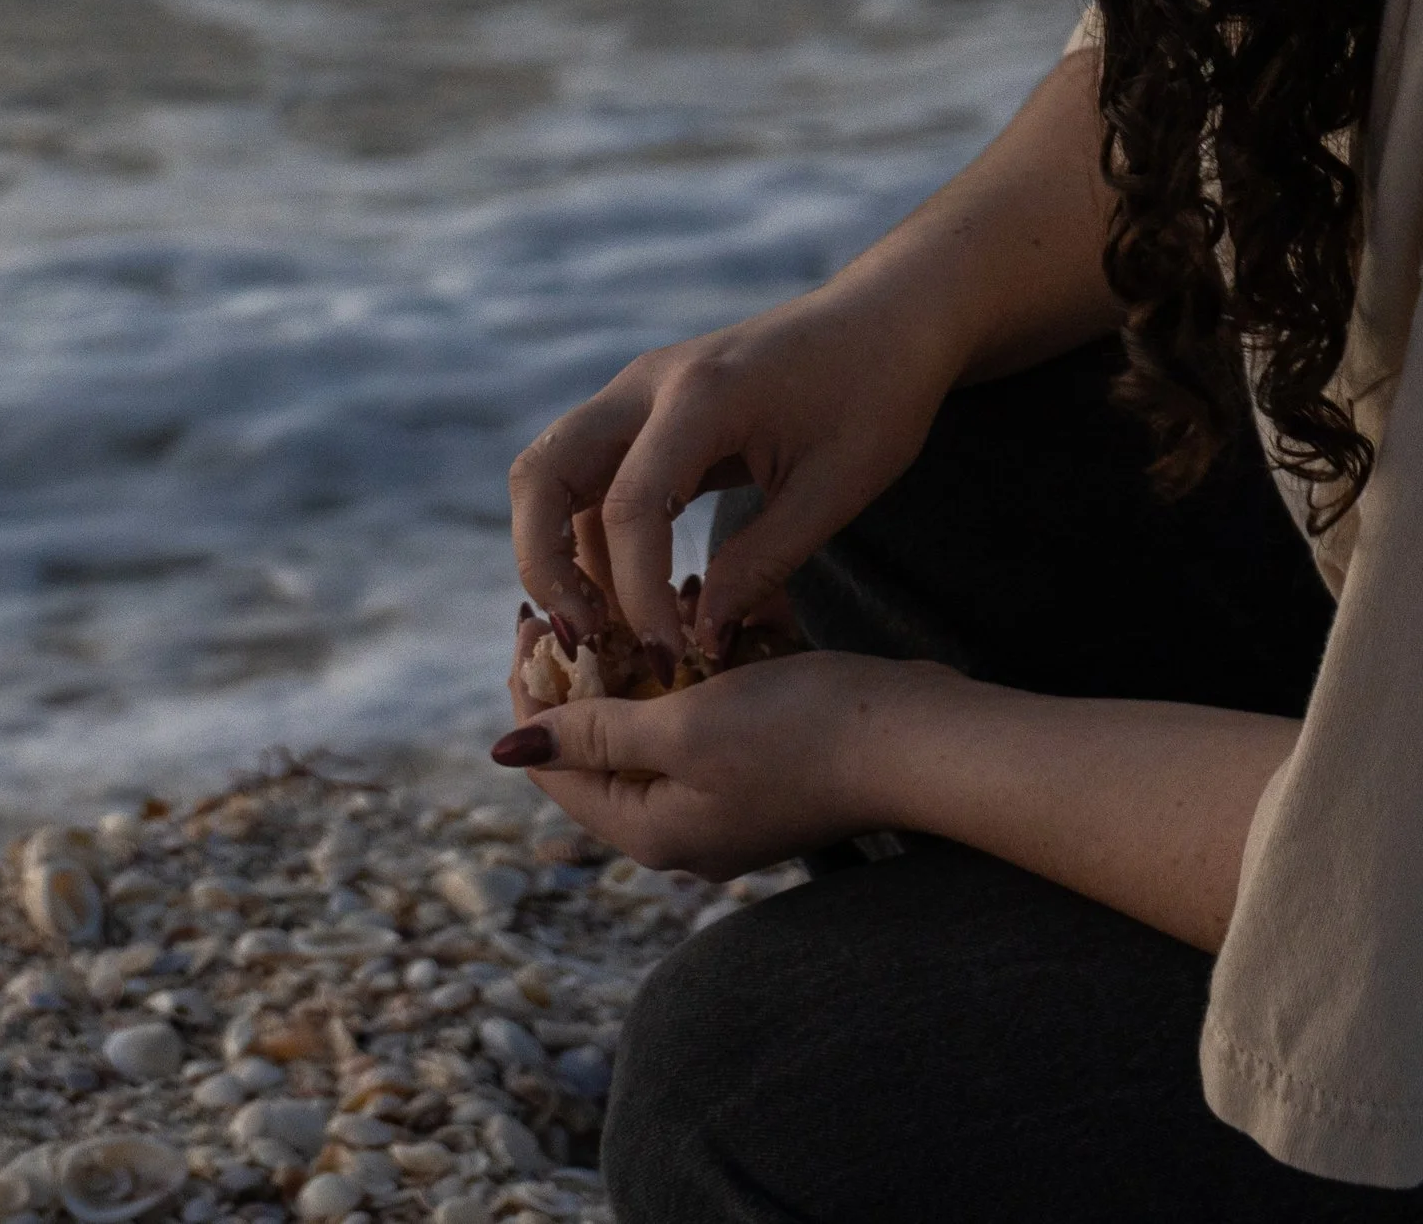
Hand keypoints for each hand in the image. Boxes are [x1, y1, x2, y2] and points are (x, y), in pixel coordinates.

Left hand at [497, 609, 959, 881]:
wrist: (915, 741)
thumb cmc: (801, 734)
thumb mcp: (685, 726)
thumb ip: (596, 733)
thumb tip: (507, 749)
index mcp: (652, 832)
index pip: (557, 766)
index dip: (530, 693)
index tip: (528, 619)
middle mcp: (683, 828)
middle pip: (603, 746)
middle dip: (590, 669)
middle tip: (583, 595)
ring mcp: (728, 801)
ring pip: (658, 722)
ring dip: (647, 660)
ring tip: (645, 591)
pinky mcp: (766, 768)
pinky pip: (709, 714)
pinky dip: (700, 666)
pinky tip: (708, 611)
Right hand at [508, 284, 964, 666]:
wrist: (888, 318)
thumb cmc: (877, 394)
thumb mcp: (836, 489)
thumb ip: (762, 564)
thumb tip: (701, 640)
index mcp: (701, 395)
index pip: (631, 507)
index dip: (637, 594)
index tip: (668, 656)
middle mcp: (648, 383)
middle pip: (542, 473)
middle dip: (544, 565)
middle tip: (586, 639)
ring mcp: (639, 390)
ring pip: (551, 471)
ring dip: (556, 550)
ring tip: (604, 627)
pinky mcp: (646, 406)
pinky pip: (589, 473)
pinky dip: (589, 533)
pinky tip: (629, 590)